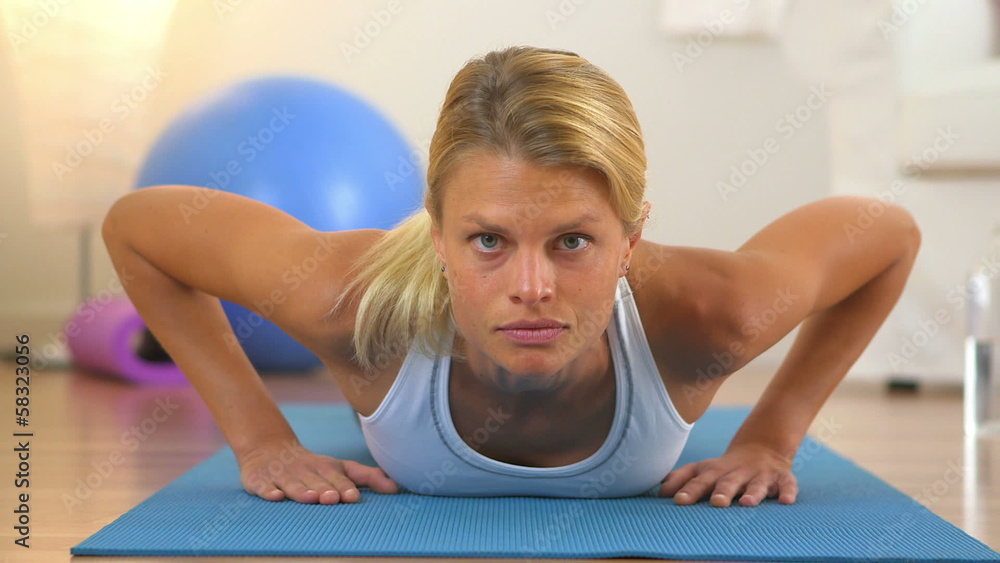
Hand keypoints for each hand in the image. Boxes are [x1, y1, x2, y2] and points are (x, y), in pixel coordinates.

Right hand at [238, 438, 398, 503]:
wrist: (268, 449)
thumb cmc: (312, 466)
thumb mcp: (340, 468)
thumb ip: (368, 477)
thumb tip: (397, 487)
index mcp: (325, 468)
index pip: (337, 478)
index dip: (345, 487)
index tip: (353, 497)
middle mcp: (304, 470)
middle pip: (316, 482)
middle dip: (325, 490)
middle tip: (333, 499)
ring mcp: (281, 475)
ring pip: (292, 484)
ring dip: (301, 491)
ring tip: (311, 498)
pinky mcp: (259, 479)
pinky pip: (263, 486)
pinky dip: (268, 491)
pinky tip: (275, 497)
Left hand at [658, 443, 797, 506]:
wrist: (762, 448)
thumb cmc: (724, 468)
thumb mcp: (703, 468)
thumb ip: (681, 478)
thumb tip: (659, 490)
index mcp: (714, 470)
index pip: (698, 478)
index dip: (688, 488)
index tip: (677, 500)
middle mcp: (736, 472)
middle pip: (727, 481)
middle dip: (722, 491)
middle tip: (716, 502)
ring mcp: (759, 474)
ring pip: (756, 484)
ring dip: (752, 493)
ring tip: (747, 503)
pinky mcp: (781, 477)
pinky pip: (787, 484)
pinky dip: (788, 492)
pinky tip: (787, 502)